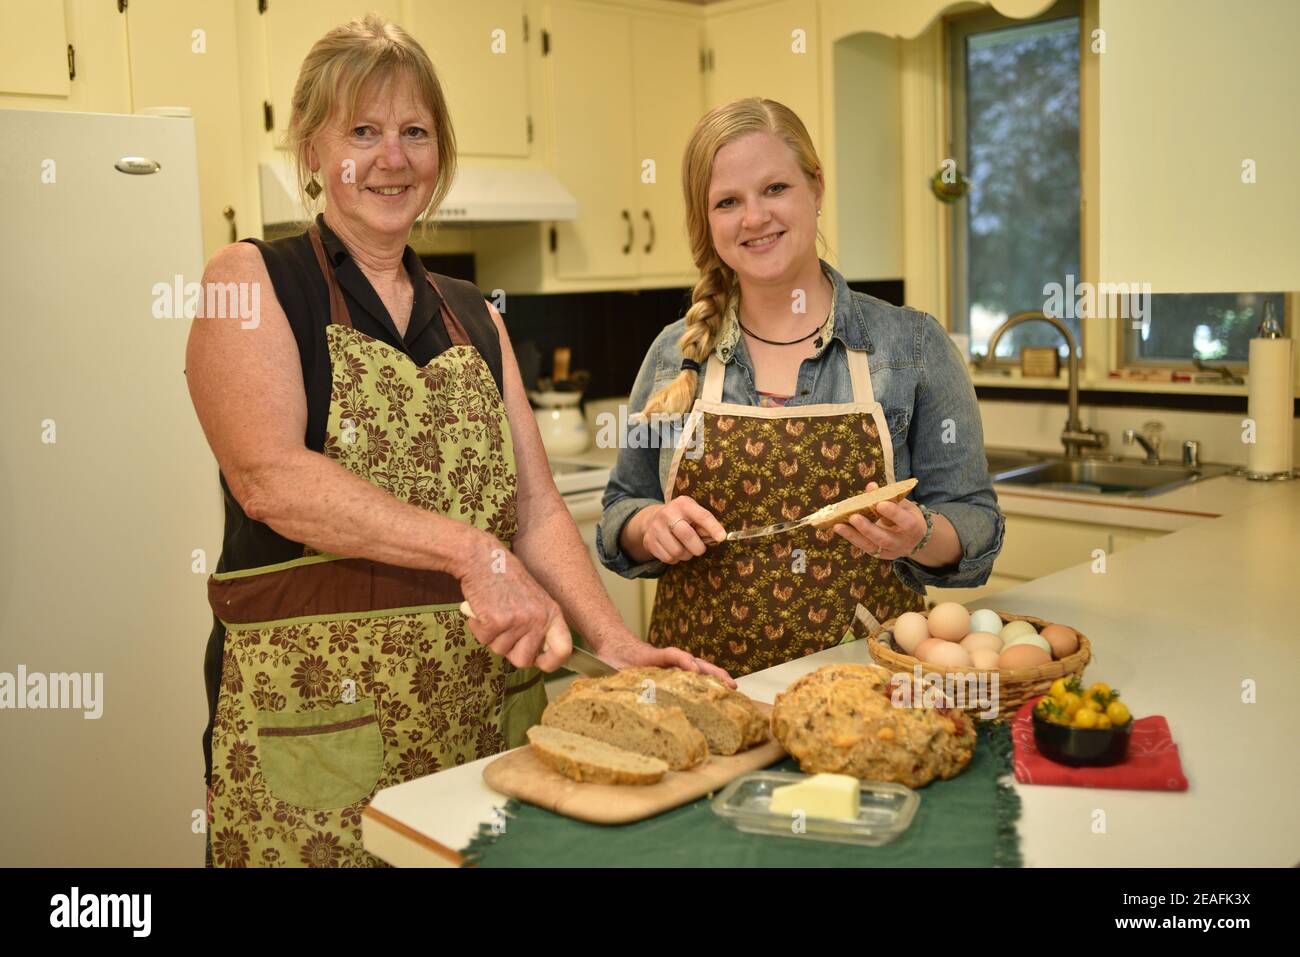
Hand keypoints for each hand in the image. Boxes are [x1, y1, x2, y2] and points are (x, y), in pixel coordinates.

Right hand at [457, 533, 572, 671]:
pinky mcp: (496, 621)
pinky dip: (477, 628)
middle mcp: (538, 619)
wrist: (483, 558)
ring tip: (492, 612)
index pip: (563, 651)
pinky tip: (481, 609)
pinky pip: (483, 640)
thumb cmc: (506, 578)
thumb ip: (539, 625)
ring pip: (500, 651)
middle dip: (509, 651)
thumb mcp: (535, 599)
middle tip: (503, 629)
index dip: (551, 663)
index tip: (539, 662)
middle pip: (524, 661)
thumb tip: (538, 656)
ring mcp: (518, 621)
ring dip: (491, 636)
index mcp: (552, 613)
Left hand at [595, 632, 737, 688]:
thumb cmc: (607, 657)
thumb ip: (596, 674)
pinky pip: (692, 676)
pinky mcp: (671, 671)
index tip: (691, 666)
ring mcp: (670, 665)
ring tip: (732, 689)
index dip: (680, 660)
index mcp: (647, 658)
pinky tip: (718, 693)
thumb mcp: (600, 666)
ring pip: (696, 668)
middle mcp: (663, 660)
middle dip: (711, 672)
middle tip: (730, 684)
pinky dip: (706, 682)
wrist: (611, 643)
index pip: (668, 655)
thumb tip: (584, 681)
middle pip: (692, 662)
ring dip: (714, 677)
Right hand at [640, 496, 726, 564]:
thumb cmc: (681, 518)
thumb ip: (705, 524)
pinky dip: (675, 559)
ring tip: (685, 549)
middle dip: (698, 548)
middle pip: (687, 536)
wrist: (651, 520)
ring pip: (678, 551)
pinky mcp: (649, 541)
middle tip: (700, 549)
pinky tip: (674, 550)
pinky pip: (668, 558)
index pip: (702, 516)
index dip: (713, 527)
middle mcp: (668, 513)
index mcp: (683, 504)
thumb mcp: (693, 514)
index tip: (722, 538)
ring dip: (686, 555)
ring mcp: (656, 527)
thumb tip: (718, 537)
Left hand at [831, 481, 926, 560]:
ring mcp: (890, 552)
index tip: (880, 504)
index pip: (906, 522)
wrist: (913, 538)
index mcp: (914, 528)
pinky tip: (839, 528)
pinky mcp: (879, 555)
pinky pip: (864, 547)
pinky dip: (851, 537)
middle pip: (885, 539)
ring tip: (837, 526)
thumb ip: (888, 496)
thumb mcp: (903, 504)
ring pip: (871, 547)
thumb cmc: (906, 515)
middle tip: (853, 517)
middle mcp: (903, 543)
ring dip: (853, 536)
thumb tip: (871, 487)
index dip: (893, 514)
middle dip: (868, 529)